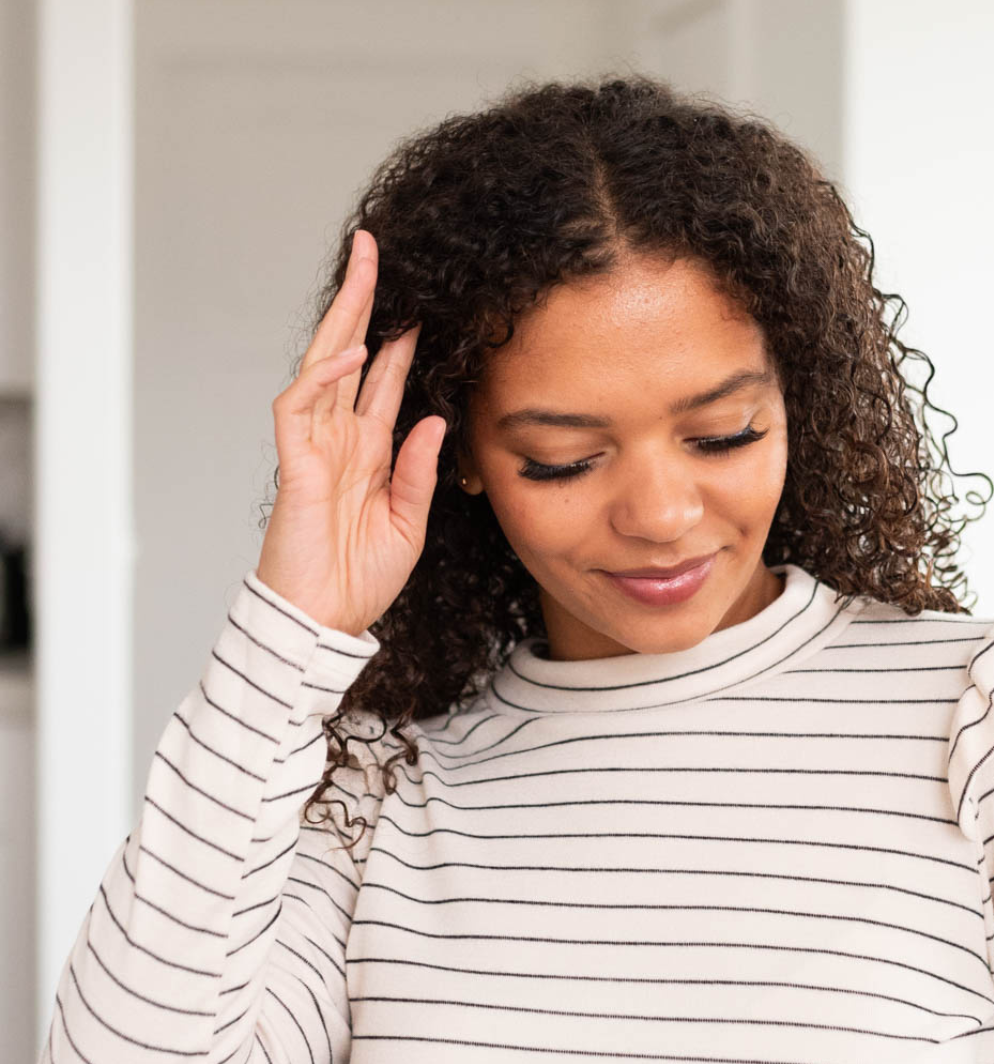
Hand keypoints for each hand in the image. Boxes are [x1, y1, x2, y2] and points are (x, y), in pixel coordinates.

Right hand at [255, 227, 446, 637]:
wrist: (326, 619)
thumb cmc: (360, 580)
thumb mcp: (409, 524)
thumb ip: (418, 471)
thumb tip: (436, 420)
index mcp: (368, 452)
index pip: (381, 381)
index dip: (397, 341)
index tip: (421, 304)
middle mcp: (339, 440)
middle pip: (349, 354)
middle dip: (363, 301)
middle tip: (374, 250)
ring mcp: (314, 447)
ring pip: (323, 363)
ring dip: (342, 316)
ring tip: (363, 269)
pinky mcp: (294, 464)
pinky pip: (300, 405)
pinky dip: (323, 376)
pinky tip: (351, 351)